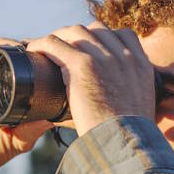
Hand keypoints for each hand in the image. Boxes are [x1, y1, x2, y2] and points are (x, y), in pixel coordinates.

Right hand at [0, 38, 53, 173]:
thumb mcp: (15, 143)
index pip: (26, 66)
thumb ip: (30, 132)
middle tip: (31, 49)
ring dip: (1, 44)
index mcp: (12, 92)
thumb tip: (53, 118)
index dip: (36, 56)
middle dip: (20, 46)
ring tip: (11, 49)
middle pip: (8, 52)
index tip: (47, 56)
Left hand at [25, 21, 154, 135]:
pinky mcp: (82, 64)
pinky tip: (33, 51)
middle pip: (96, 30)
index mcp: (141, 64)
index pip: (123, 35)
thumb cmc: (129, 136)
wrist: (124, 143)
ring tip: (46, 49)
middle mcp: (124, 55)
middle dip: (78, 36)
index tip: (91, 48)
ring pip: (73, 33)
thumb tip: (113, 105)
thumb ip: (129, 96)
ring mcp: (103, 57)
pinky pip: (54, 44)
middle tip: (64, 48)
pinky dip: (41, 45)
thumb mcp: (139, 108)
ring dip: (59, 38)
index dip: (104, 39)